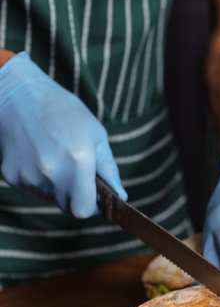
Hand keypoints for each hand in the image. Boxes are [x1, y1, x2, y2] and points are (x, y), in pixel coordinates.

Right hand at [0, 52, 125, 217]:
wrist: (19, 96)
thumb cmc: (64, 111)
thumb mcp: (96, 135)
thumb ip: (109, 169)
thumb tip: (121, 196)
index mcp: (78, 161)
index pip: (85, 210)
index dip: (93, 206)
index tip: (96, 195)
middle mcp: (52, 172)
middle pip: (68, 207)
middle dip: (77, 196)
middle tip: (76, 172)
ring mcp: (29, 176)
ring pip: (50, 198)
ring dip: (58, 186)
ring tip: (55, 156)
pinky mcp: (12, 175)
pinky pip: (32, 188)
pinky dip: (39, 179)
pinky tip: (39, 155)